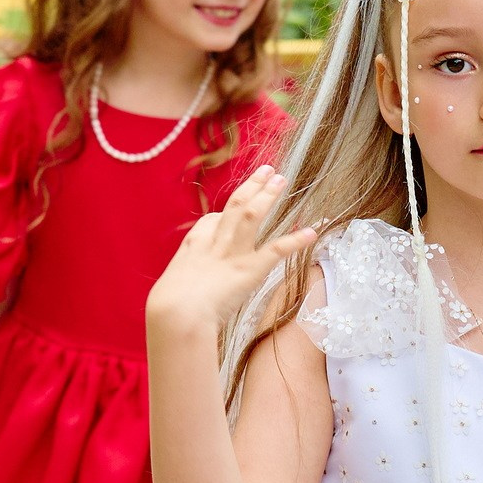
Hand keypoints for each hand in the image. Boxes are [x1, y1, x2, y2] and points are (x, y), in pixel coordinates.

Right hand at [147, 171, 313, 340]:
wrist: (178, 311)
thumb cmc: (172, 307)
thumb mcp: (174, 285)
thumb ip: (188, 279)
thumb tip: (193, 285)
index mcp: (195, 244)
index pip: (212, 220)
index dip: (225, 215)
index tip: (235, 210)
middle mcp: (215, 241)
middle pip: (235, 205)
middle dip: (252, 186)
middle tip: (268, 171)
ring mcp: (234, 252)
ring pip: (252, 214)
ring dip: (268, 195)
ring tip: (281, 179)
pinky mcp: (250, 269)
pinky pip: (275, 249)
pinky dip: (294, 240)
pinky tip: (311, 232)